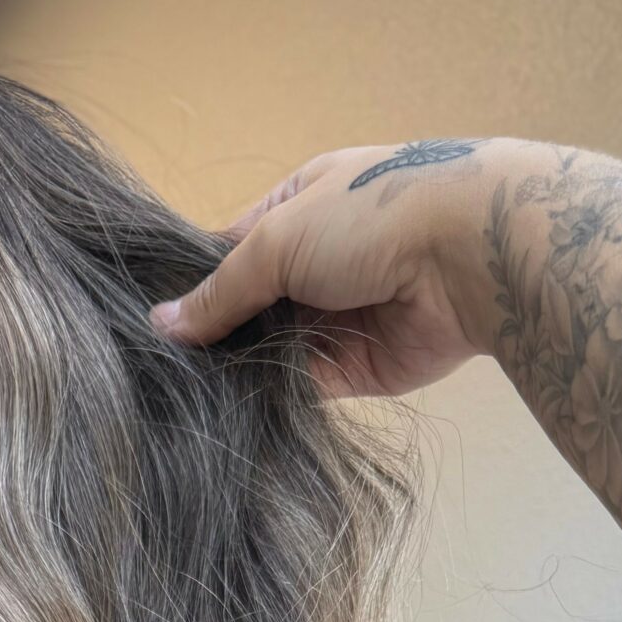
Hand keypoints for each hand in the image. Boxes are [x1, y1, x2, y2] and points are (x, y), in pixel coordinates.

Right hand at [148, 137, 520, 400]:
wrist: (468, 257)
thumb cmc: (371, 218)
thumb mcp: (278, 239)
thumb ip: (221, 291)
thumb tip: (160, 326)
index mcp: (297, 208)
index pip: (229, 253)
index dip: (194, 286)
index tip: (153, 324)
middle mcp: (314, 263)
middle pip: (247, 308)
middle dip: (212, 337)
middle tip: (161, 371)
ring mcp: (335, 317)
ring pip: (269, 350)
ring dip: (238, 370)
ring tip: (183, 398)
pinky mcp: (354, 369)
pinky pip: (300, 387)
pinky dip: (269, 397)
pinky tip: (227, 413)